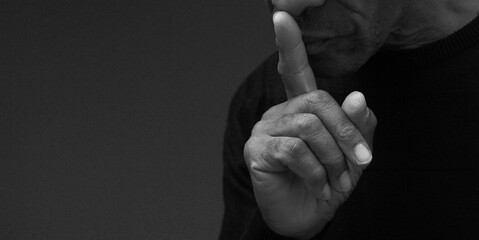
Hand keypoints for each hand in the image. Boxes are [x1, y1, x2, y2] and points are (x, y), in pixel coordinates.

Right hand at [243, 11, 376, 238]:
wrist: (308, 216)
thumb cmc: (329, 180)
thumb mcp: (354, 153)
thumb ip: (358, 125)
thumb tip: (357, 96)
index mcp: (302, 106)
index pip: (294, 68)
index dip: (289, 44)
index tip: (281, 16)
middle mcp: (280, 111)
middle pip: (318, 101)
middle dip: (346, 133)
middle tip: (362, 162)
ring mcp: (265, 129)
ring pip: (308, 126)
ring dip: (334, 158)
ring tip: (338, 181)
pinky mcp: (257, 149)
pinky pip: (294, 150)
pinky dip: (316, 171)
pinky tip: (319, 186)